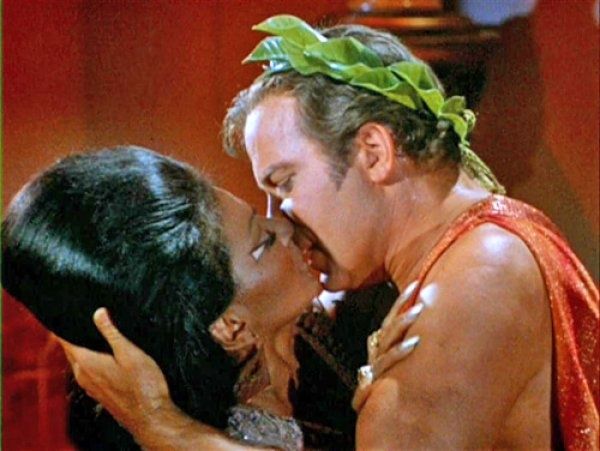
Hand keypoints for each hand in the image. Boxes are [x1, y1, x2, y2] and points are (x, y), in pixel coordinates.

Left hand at [58, 308, 174, 439]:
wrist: (150, 416)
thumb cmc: (143, 385)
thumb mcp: (130, 352)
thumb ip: (111, 332)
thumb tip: (98, 312)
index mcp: (86, 363)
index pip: (64, 341)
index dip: (62, 327)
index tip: (64, 313)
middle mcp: (83, 376)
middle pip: (70, 351)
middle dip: (72, 336)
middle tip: (81, 319)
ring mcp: (90, 387)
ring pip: (78, 362)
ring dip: (81, 349)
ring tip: (93, 334)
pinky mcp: (99, 393)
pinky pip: (87, 372)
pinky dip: (89, 361)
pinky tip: (104, 357)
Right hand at [352, 281, 424, 410]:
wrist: (371, 413)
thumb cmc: (385, 389)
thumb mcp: (389, 364)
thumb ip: (397, 346)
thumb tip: (418, 323)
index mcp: (381, 345)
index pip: (392, 317)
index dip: (403, 300)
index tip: (417, 284)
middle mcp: (377, 352)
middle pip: (390, 323)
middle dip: (403, 304)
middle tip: (418, 287)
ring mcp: (377, 364)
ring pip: (389, 337)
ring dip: (403, 322)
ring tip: (418, 308)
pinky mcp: (377, 378)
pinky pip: (390, 360)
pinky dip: (401, 350)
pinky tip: (415, 342)